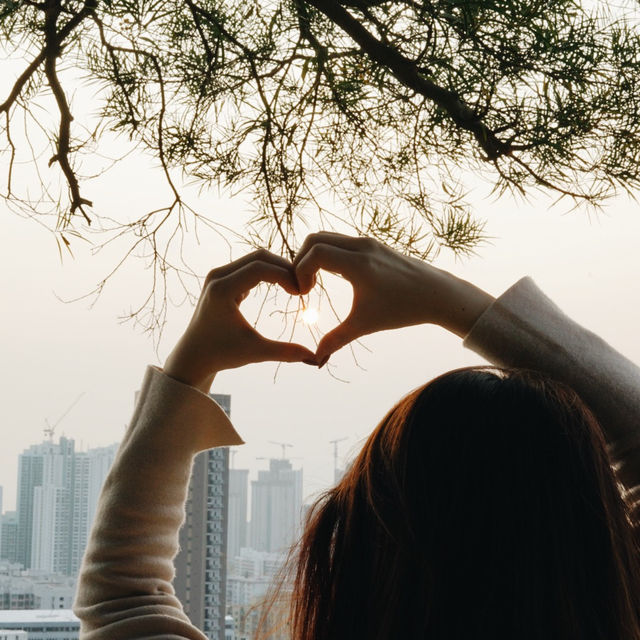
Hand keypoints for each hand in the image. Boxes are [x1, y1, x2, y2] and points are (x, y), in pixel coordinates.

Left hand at [163, 250, 316, 392]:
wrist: (194, 355)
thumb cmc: (222, 354)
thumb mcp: (255, 352)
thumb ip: (285, 352)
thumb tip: (315, 358)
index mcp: (222, 290)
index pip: (260, 268)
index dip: (285, 275)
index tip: (302, 292)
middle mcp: (218, 276)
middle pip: (259, 257)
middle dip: (284, 268)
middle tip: (302, 286)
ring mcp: (218, 275)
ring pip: (255, 259)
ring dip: (277, 268)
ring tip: (294, 286)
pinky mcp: (222, 278)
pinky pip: (249, 266)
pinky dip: (267, 272)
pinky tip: (281, 286)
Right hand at [294, 232, 494, 362]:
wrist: (438, 295)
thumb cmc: (403, 309)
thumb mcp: (366, 325)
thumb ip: (337, 340)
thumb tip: (316, 359)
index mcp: (358, 263)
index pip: (315, 253)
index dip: (300, 270)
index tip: (304, 293)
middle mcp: (362, 246)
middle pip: (316, 238)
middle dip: (301, 260)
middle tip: (303, 285)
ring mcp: (369, 242)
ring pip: (328, 237)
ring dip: (314, 256)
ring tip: (314, 282)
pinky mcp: (374, 244)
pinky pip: (341, 241)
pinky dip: (329, 253)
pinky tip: (332, 276)